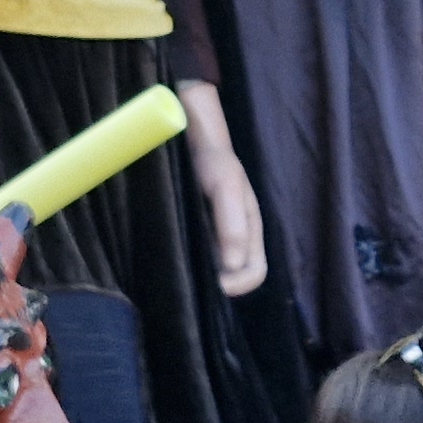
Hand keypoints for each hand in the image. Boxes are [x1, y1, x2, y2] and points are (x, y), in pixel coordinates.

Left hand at [178, 79, 269, 296]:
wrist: (190, 137)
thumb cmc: (214, 159)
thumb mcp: (225, 186)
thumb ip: (231, 222)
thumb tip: (232, 267)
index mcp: (250, 231)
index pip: (254, 274)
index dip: (237, 285)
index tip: (212, 282)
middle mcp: (234, 239)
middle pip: (233, 278)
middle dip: (215, 284)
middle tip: (188, 277)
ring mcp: (214, 237)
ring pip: (212, 270)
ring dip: (198, 274)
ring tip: (176, 265)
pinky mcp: (194, 232)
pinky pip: (195, 257)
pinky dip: (185, 260)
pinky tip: (168, 253)